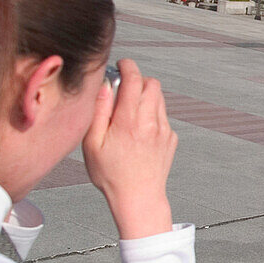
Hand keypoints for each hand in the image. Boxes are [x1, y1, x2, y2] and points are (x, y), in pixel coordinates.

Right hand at [83, 59, 176, 239]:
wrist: (139, 198)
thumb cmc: (110, 174)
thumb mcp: (92, 143)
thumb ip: (98, 111)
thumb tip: (103, 86)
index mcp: (128, 121)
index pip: (134, 79)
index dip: (128, 66)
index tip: (121, 64)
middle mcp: (150, 122)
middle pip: (152, 84)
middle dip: (138, 80)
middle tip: (123, 90)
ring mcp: (164, 130)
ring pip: (159, 99)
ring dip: (146, 96)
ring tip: (129, 112)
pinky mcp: (171, 139)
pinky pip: (163, 116)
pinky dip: (152, 114)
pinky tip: (138, 132)